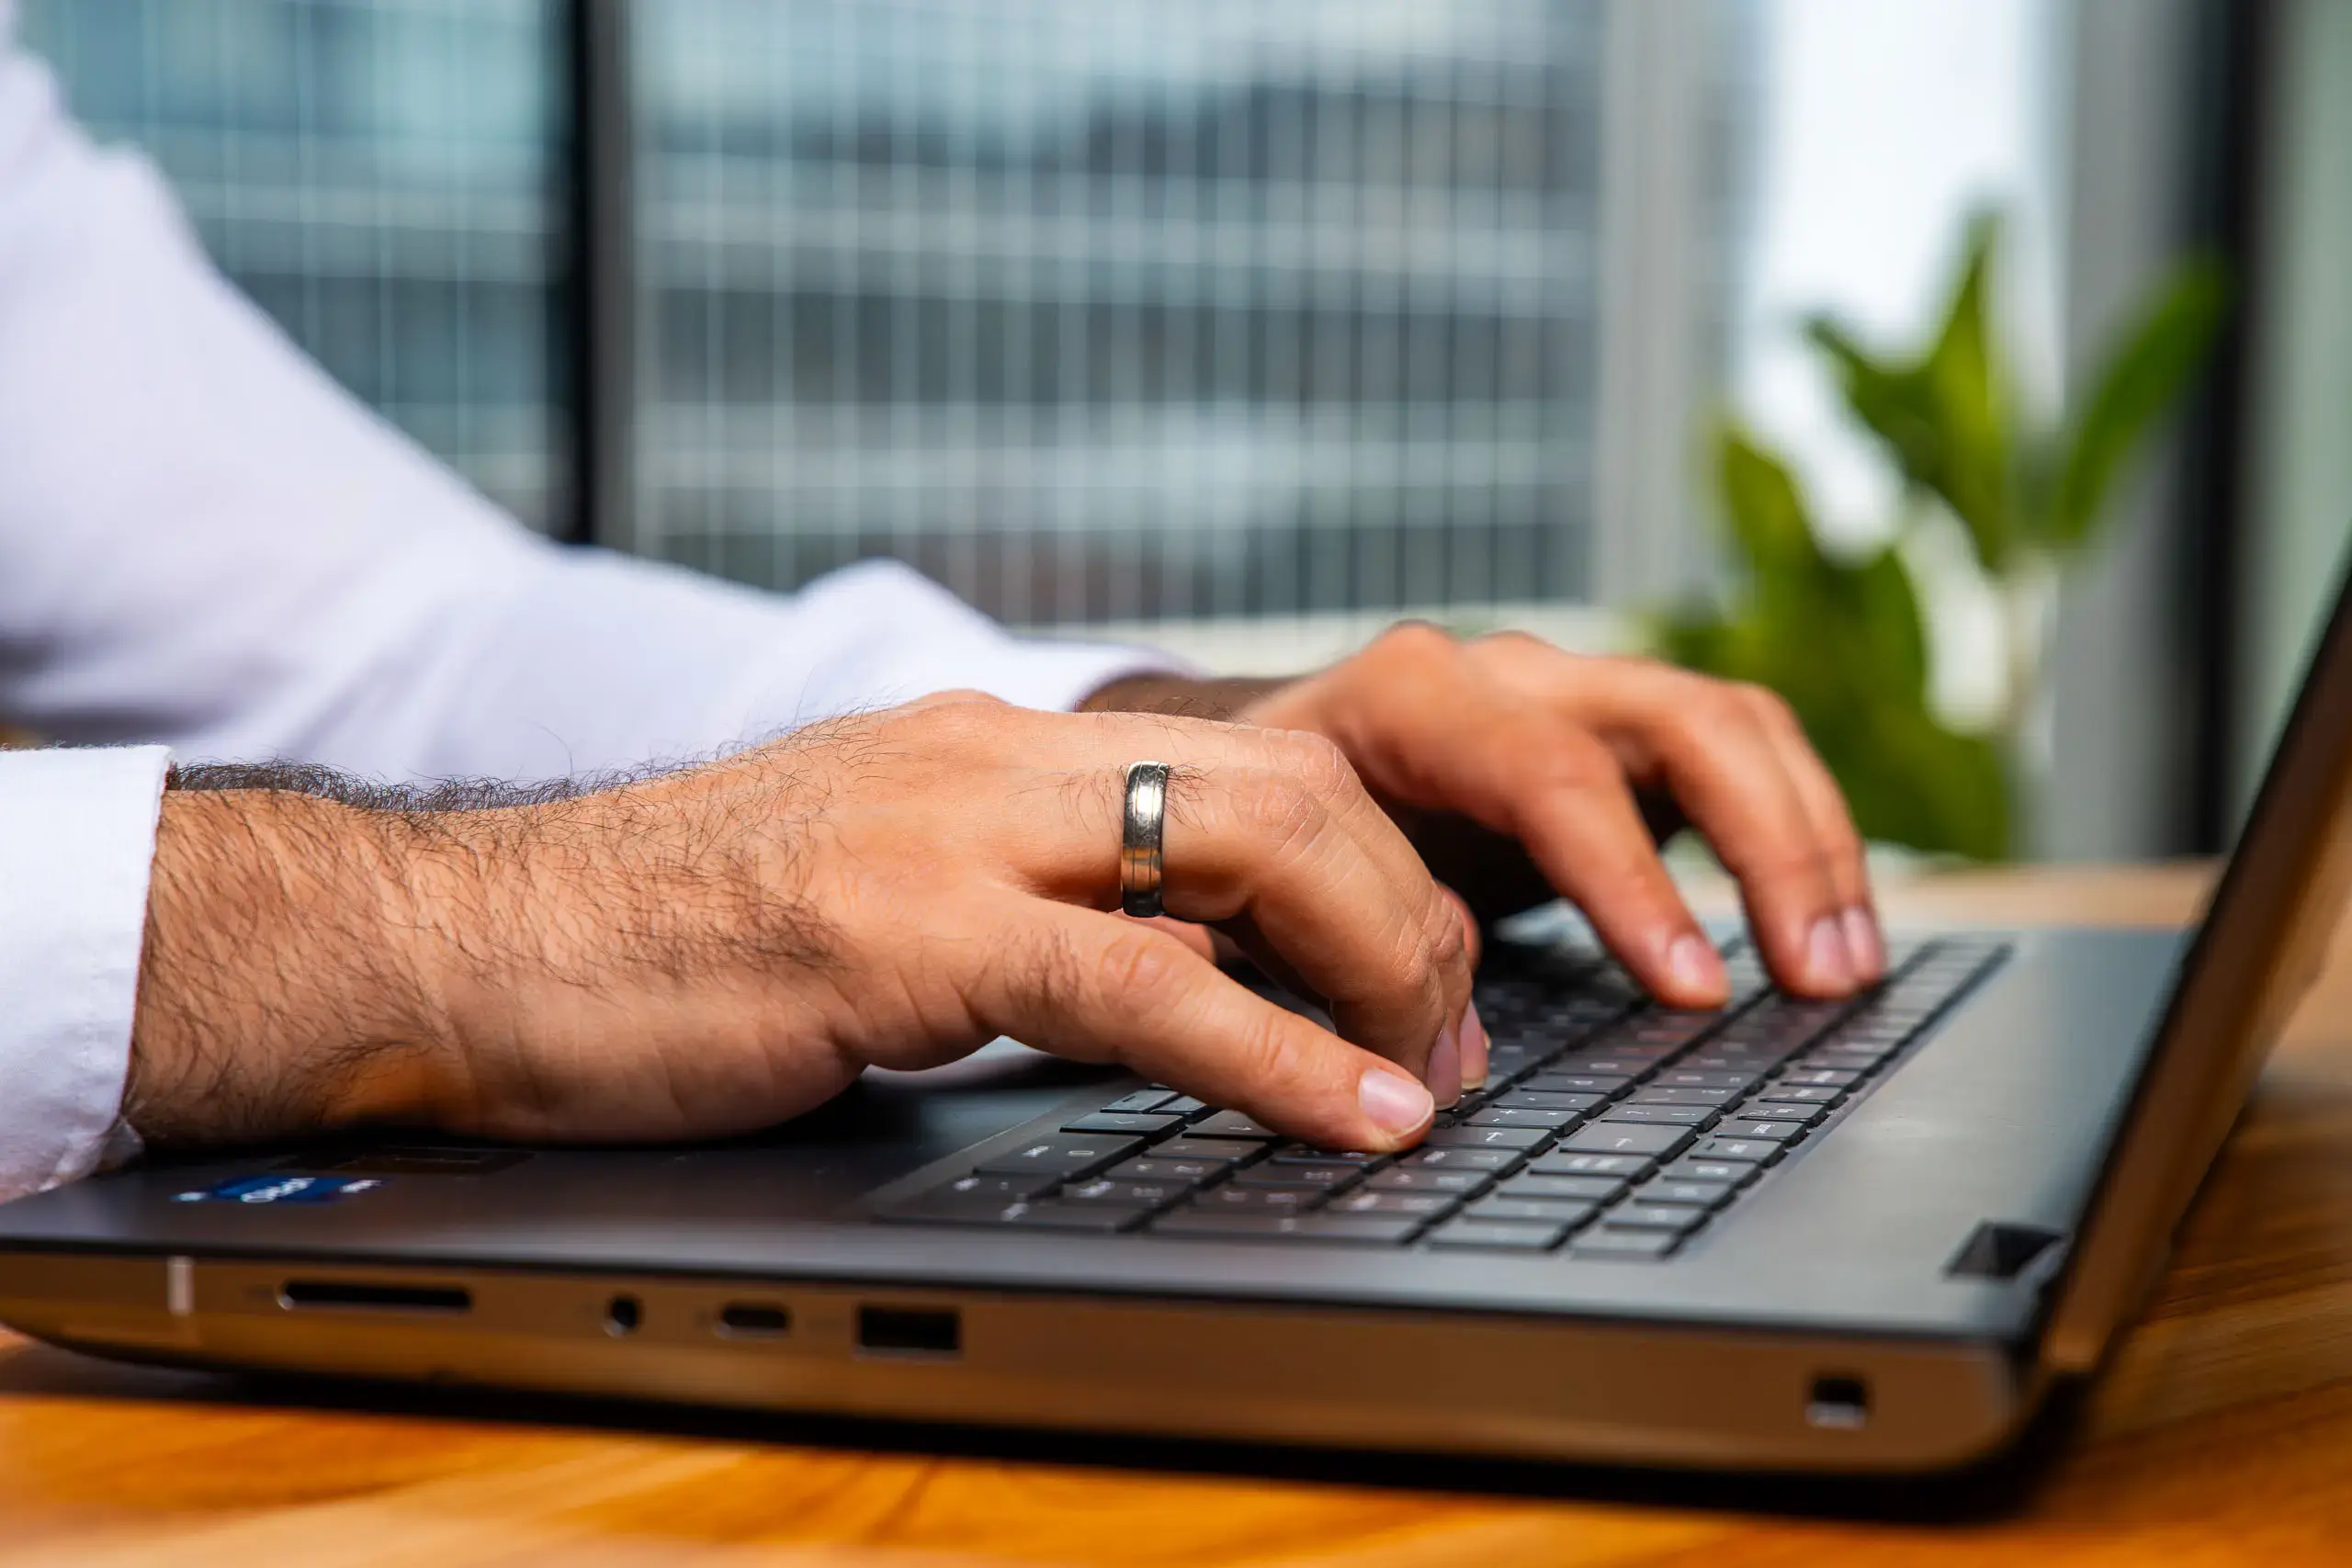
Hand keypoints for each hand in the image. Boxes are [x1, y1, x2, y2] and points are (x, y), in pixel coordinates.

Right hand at [126, 694, 1479, 1154]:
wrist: (476, 937)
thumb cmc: (663, 934)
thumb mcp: (871, 884)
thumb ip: (1007, 899)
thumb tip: (1148, 974)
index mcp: (994, 746)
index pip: (1250, 761)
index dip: (1373, 867)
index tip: (1419, 979)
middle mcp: (993, 758)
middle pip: (1291, 787)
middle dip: (1410, 913)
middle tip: (1451, 1039)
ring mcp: (951, 833)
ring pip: (1250, 848)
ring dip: (1379, 965)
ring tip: (1432, 1077)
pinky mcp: (903, 935)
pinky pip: (1140, 984)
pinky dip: (1276, 1054)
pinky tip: (1350, 1114)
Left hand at [1093, 625, 1882, 1023]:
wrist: (1244, 749)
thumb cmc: (1250, 826)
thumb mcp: (1261, 877)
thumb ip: (1325, 953)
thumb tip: (1407, 1072)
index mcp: (1410, 701)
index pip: (1548, 772)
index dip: (1629, 881)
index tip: (1690, 991)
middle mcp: (1508, 676)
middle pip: (1679, 721)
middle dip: (1766, 850)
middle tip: (1813, 981)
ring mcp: (1572, 691)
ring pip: (1731, 726)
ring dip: (1807, 843)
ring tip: (1845, 969)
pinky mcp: (1616, 732)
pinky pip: (1738, 754)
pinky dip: (1796, 837)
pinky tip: (1828, 932)